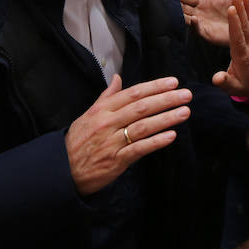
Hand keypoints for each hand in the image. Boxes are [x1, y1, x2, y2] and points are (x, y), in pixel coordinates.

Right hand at [65, 75, 192, 195]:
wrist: (61, 170)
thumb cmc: (77, 142)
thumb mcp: (87, 115)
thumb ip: (106, 97)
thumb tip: (118, 78)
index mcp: (102, 110)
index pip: (132, 94)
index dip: (154, 87)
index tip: (173, 82)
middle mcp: (107, 123)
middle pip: (141, 107)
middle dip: (166, 99)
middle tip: (186, 94)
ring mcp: (112, 142)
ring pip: (142, 126)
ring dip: (166, 118)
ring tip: (184, 112)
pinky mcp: (115, 161)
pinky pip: (139, 149)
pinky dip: (155, 142)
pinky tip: (171, 136)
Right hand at [211, 0, 248, 99]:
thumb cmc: (244, 87)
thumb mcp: (234, 88)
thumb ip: (225, 82)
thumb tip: (217, 78)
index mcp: (242, 56)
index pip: (238, 37)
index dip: (234, 23)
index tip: (231, 9)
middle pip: (244, 26)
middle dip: (241, 10)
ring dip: (246, 7)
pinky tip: (248, 0)